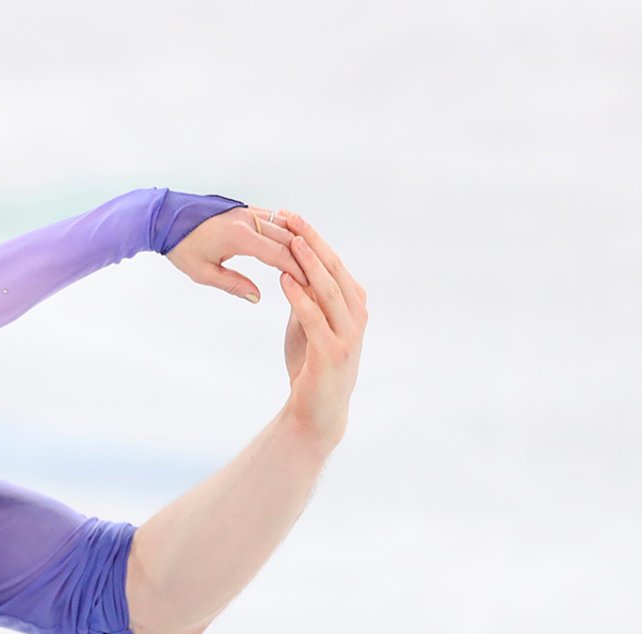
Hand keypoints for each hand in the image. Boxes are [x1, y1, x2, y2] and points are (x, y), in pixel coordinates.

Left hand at [168, 204, 308, 302]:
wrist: (165, 219)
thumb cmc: (181, 246)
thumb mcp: (203, 273)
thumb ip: (233, 284)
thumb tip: (257, 297)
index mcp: (239, 237)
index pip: (278, 254)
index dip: (296, 269)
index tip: (309, 282)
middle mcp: (247, 220)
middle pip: (287, 238)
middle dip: (303, 257)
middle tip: (316, 274)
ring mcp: (246, 212)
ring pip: (283, 224)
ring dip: (298, 241)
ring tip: (311, 259)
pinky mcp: (243, 209)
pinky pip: (273, 218)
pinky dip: (287, 229)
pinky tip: (294, 241)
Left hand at [270, 211, 367, 445]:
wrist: (317, 410)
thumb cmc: (311, 366)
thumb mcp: (308, 325)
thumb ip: (307, 299)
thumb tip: (292, 270)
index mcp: (353, 305)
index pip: (332, 263)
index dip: (313, 237)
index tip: (291, 216)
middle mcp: (356, 315)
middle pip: (333, 270)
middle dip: (311, 241)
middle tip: (290, 217)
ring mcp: (348, 334)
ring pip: (328, 290)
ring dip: (308, 264)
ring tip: (291, 242)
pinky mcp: (332, 352)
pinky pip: (314, 318)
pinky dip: (300, 298)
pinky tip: (284, 281)